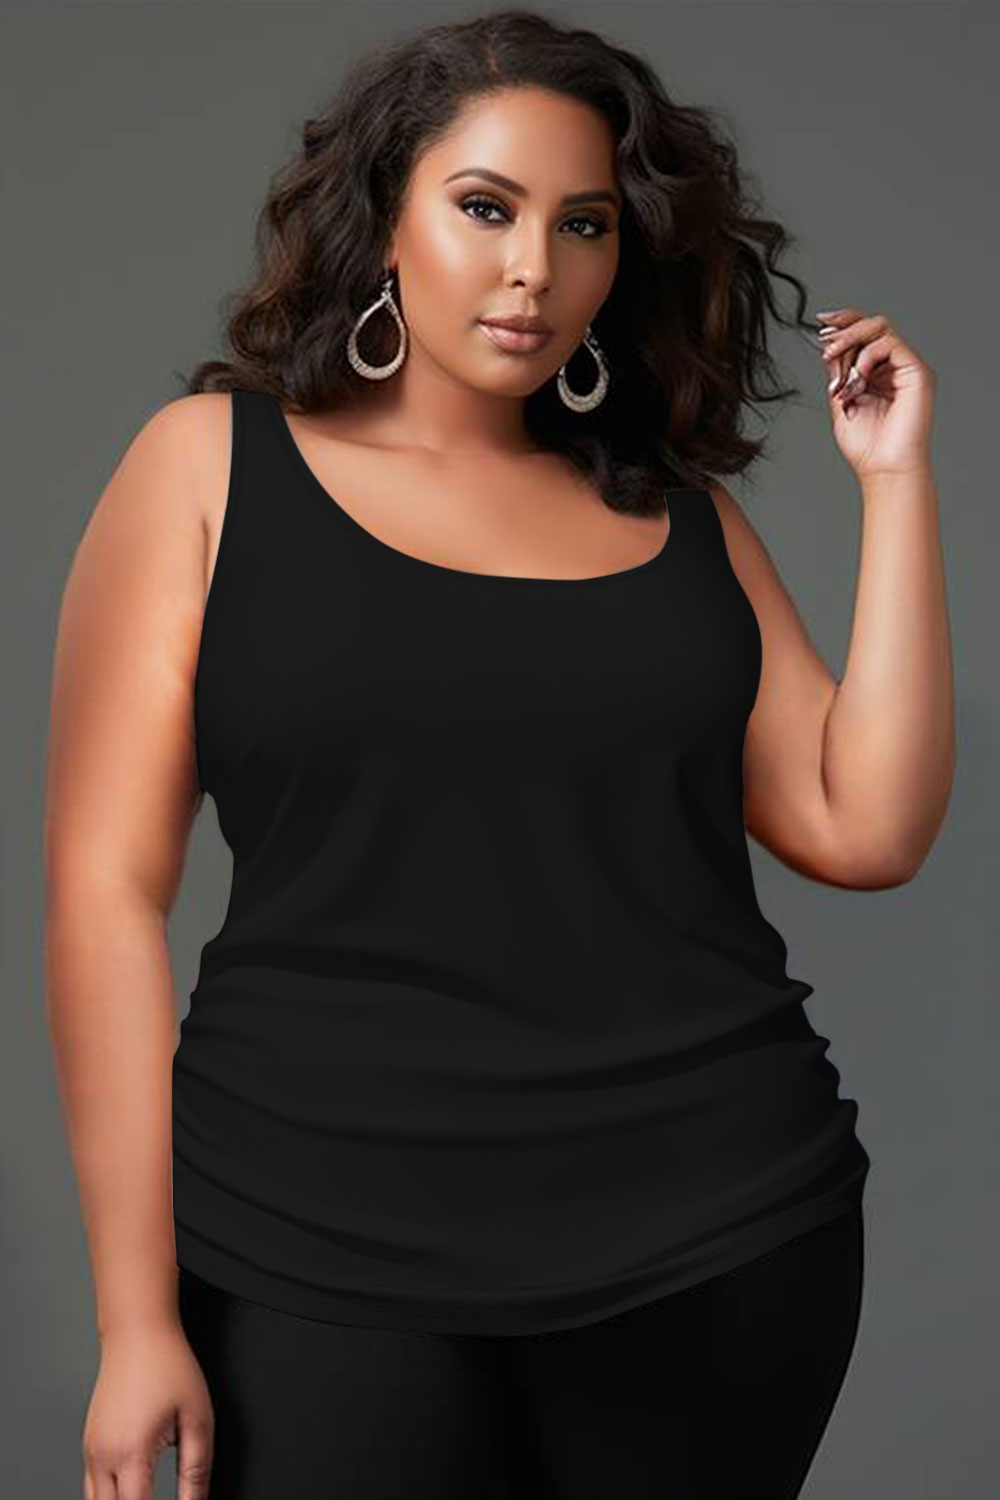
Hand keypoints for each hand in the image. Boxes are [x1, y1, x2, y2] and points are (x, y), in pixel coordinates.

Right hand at [82, 1318, 213, 1499]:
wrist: (137, 1332)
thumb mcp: (197, 1418)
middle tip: (156, 1497)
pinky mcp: (88, 1442)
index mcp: (131, 1452)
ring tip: (144, 1495)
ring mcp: (91, 1449)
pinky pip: (91, 1485)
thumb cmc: (168, 1366)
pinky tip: (130, 1492)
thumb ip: (197, 1469)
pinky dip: (108, 1496)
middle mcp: (103, 1455)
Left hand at [815, 307, 936, 479]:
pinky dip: (866, 356)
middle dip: (845, 327)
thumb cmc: (866, 445)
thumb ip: (838, 374)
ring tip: (832, 357)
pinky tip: (856, 379)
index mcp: (880, 372)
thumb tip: (828, 347)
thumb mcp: (841, 402)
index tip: (821, 323)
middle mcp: (897, 367)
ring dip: (851, 338)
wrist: (884, 468)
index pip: (866, 334)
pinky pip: (890, 345)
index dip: (845, 322)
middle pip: (874, 324)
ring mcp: (908, 368)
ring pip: (881, 328)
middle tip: (824, 341)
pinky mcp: (918, 373)